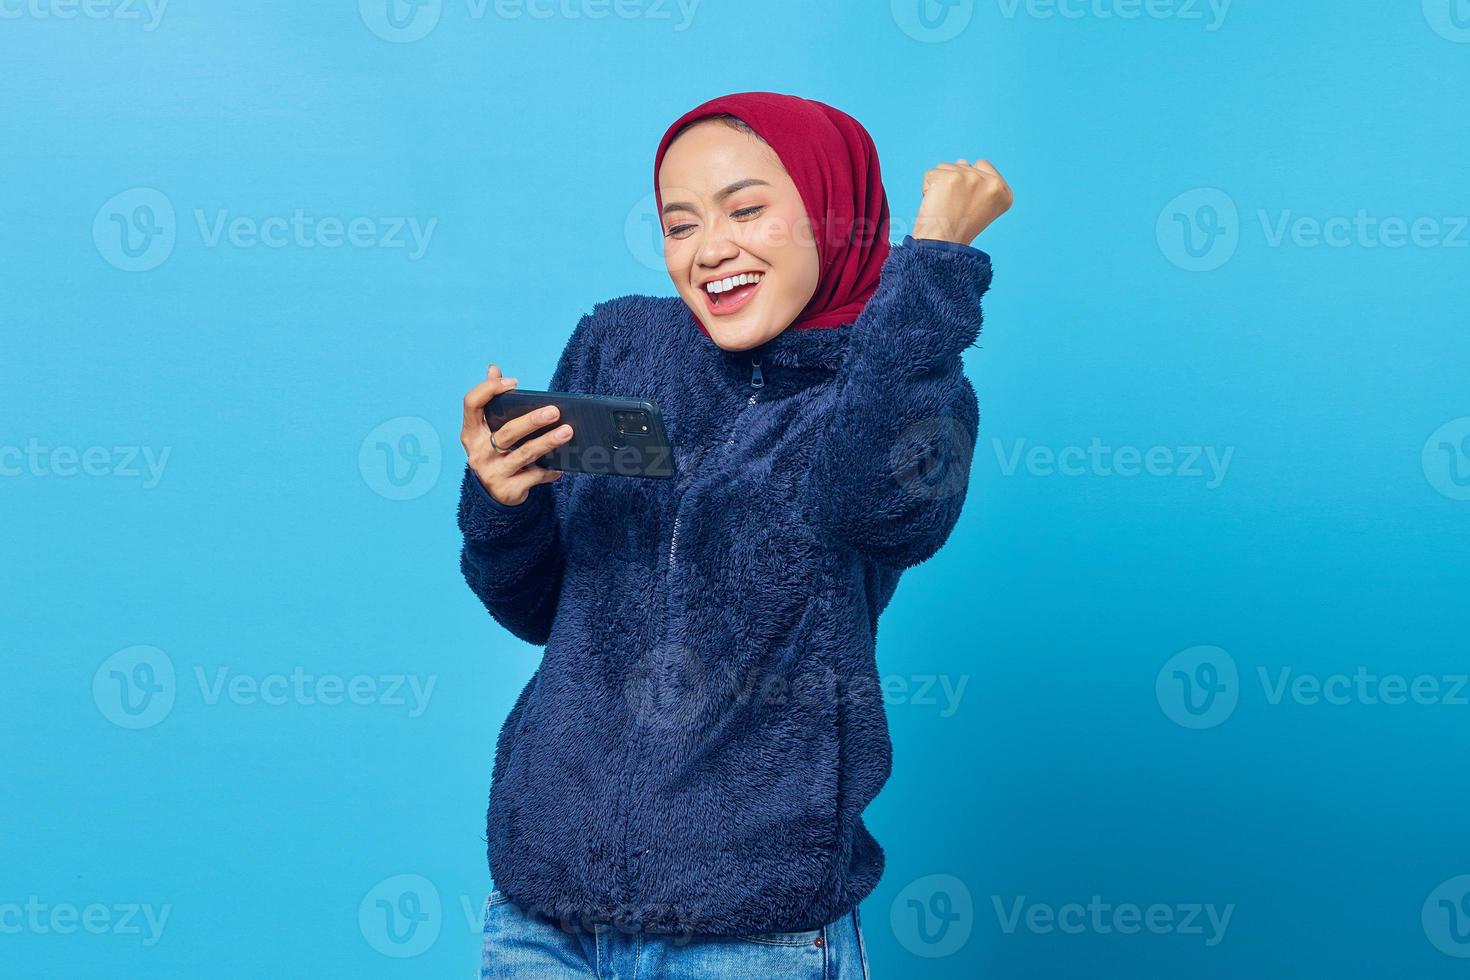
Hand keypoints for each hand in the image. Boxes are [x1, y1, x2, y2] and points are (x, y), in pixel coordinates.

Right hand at [461, 364, 573, 506]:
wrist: (491, 494)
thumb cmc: (494, 453)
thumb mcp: (487, 430)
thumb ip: (491, 401)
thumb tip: (493, 368)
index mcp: (471, 432)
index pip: (472, 404)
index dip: (489, 390)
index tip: (513, 382)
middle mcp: (478, 452)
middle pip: (507, 432)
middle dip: (532, 421)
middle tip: (555, 411)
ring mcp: (492, 473)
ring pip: (524, 454)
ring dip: (548, 442)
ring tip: (567, 432)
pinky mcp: (506, 490)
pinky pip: (533, 477)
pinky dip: (549, 471)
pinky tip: (562, 466)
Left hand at [911, 158, 1012, 245]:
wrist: (942, 246)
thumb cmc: (957, 230)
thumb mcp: (982, 207)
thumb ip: (979, 183)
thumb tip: (962, 162)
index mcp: (1004, 193)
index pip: (983, 165)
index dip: (968, 183)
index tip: (965, 203)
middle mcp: (992, 183)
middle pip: (963, 165)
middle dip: (954, 183)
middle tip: (953, 207)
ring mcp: (972, 178)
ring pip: (947, 167)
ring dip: (940, 184)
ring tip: (944, 207)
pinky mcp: (951, 177)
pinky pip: (930, 174)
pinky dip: (927, 188)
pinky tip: (934, 205)